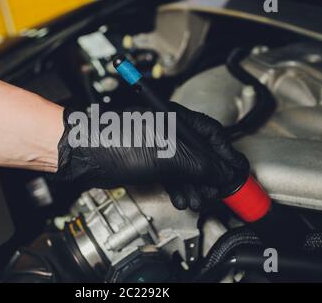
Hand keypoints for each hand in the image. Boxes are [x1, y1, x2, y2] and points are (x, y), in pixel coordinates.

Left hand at [49, 102, 248, 209]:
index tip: (238, 174)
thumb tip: (224, 174)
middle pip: (202, 154)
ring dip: (195, 186)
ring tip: (198, 200)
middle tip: (217, 194)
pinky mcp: (147, 160)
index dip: (228, 157)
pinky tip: (181, 198)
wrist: (83, 154)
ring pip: (187, 167)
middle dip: (211, 177)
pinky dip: (179, 187)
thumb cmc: (115, 143)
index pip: (214, 136)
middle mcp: (170, 131)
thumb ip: (201, 166)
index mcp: (178, 121)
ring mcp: (158, 146)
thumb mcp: (167, 156)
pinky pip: (172, 175)